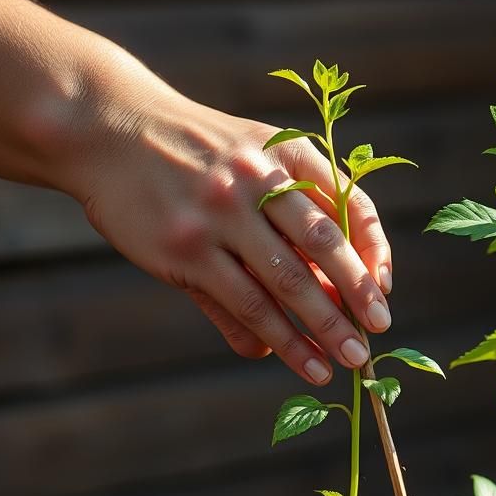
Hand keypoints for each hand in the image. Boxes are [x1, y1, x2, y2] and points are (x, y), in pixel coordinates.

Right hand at [59, 66, 392, 386]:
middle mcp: (258, 180)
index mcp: (287, 153)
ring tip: (344, 365)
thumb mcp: (253, 157)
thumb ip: (295, 211)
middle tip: (375, 336)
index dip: (374, 250)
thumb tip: (332, 292)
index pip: (350, 204)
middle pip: (324, 247)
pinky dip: (273, 338)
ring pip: (285, 284)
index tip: (384, 287)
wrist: (111, 130)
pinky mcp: (185, 251)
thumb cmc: (196, 153)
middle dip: (356, 297)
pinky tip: (292, 360)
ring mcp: (220, 216)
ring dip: (320, 330)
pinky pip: (240, 304)